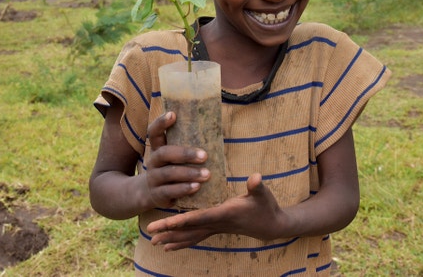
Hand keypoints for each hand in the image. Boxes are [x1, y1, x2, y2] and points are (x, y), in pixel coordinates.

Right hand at [144, 111, 210, 208]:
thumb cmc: (170, 168)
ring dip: (189, 173)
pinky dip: (183, 189)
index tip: (173, 114)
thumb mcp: (173, 157)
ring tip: (207, 174)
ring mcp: (154, 178)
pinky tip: (196, 187)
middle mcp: (153, 161)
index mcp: (157, 148)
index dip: (161, 123)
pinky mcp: (158, 194)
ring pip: (169, 173)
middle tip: (205, 156)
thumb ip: (185, 145)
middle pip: (165, 153)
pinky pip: (169, 191)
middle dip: (185, 154)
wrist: (150, 193)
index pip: (154, 132)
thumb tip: (213, 132)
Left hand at [146, 173, 286, 250]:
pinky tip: (169, 246)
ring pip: (190, 236)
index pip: (199, 217)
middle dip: (169, 230)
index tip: (166, 222)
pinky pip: (195, 237)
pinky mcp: (216, 229)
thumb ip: (257, 186)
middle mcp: (217, 224)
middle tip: (150, 232)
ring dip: (172, 239)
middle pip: (189, 228)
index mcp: (224, 214)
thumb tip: (256, 177)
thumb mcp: (263, 194)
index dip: (183, 220)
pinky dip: (182, 241)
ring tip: (154, 242)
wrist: (272, 226)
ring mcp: (216, 228)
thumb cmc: (266, 207)